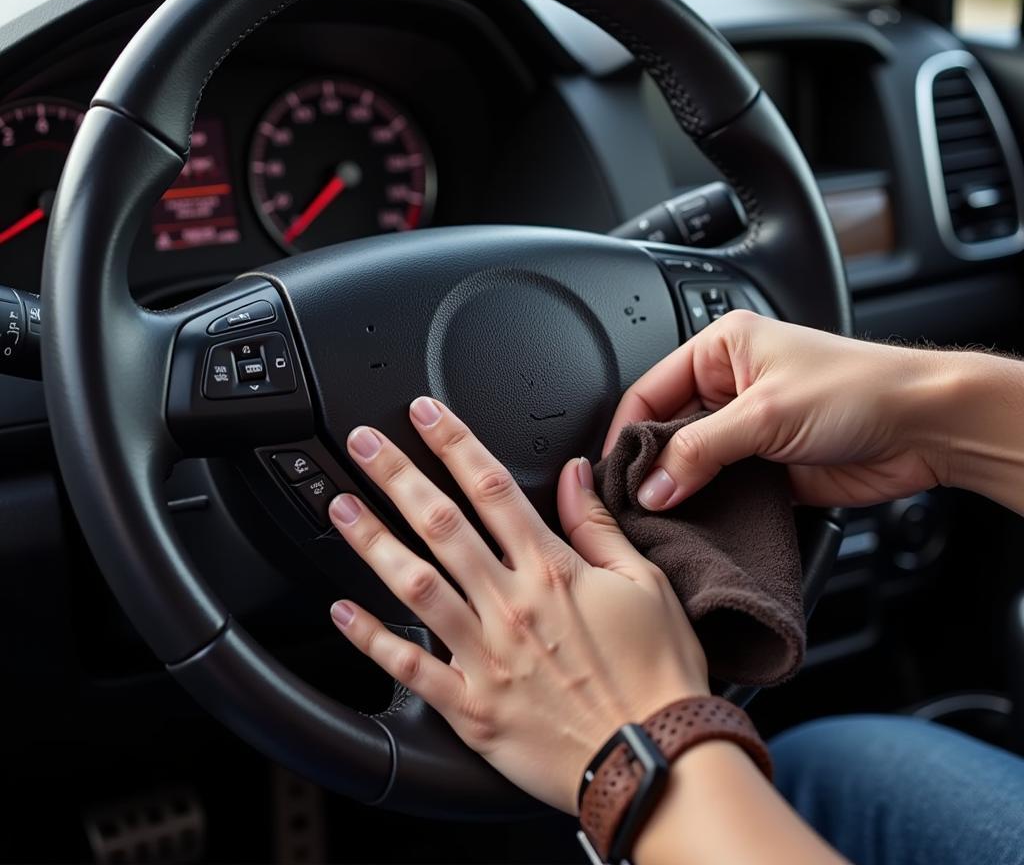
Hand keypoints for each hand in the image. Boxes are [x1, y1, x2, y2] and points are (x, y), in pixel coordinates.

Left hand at [327, 397, 708, 812]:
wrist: (657, 759)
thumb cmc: (658, 674)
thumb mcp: (644, 583)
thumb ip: (598, 524)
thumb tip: (574, 473)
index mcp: (551, 569)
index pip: (491, 487)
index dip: (453, 443)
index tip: (426, 414)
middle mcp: (511, 604)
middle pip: (441, 523)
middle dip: (396, 475)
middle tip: (362, 442)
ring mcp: (485, 655)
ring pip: (414, 585)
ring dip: (372, 541)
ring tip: (341, 507)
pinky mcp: (471, 708)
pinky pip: (410, 670)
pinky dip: (372, 640)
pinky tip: (342, 612)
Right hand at [604, 310, 952, 509]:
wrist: (928, 427)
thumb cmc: (861, 388)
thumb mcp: (765, 412)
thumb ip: (701, 450)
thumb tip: (653, 485)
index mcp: (721, 348)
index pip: (650, 390)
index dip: (628, 432)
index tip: (614, 472)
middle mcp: (730, 385)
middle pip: (668, 430)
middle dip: (653, 466)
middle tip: (637, 501)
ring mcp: (748, 428)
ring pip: (693, 464)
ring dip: (681, 490)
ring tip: (662, 518)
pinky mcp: (767, 467)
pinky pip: (723, 489)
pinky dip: (709, 507)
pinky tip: (697, 524)